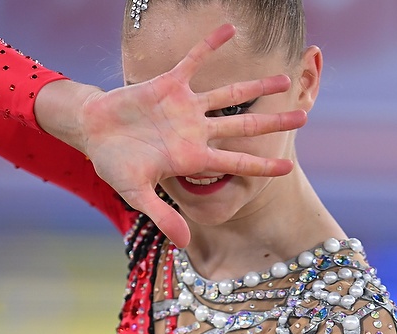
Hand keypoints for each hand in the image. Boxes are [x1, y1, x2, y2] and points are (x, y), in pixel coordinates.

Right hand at [76, 23, 306, 245]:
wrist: (91, 132)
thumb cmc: (115, 165)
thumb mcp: (136, 194)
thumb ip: (161, 216)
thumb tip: (184, 243)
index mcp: (192, 158)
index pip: (235, 163)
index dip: (262, 165)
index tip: (289, 167)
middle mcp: (196, 131)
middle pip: (244, 127)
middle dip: (273, 123)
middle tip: (304, 117)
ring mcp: (185, 107)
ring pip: (229, 94)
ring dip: (256, 87)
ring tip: (284, 79)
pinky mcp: (169, 83)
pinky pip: (194, 59)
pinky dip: (211, 44)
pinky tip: (231, 28)